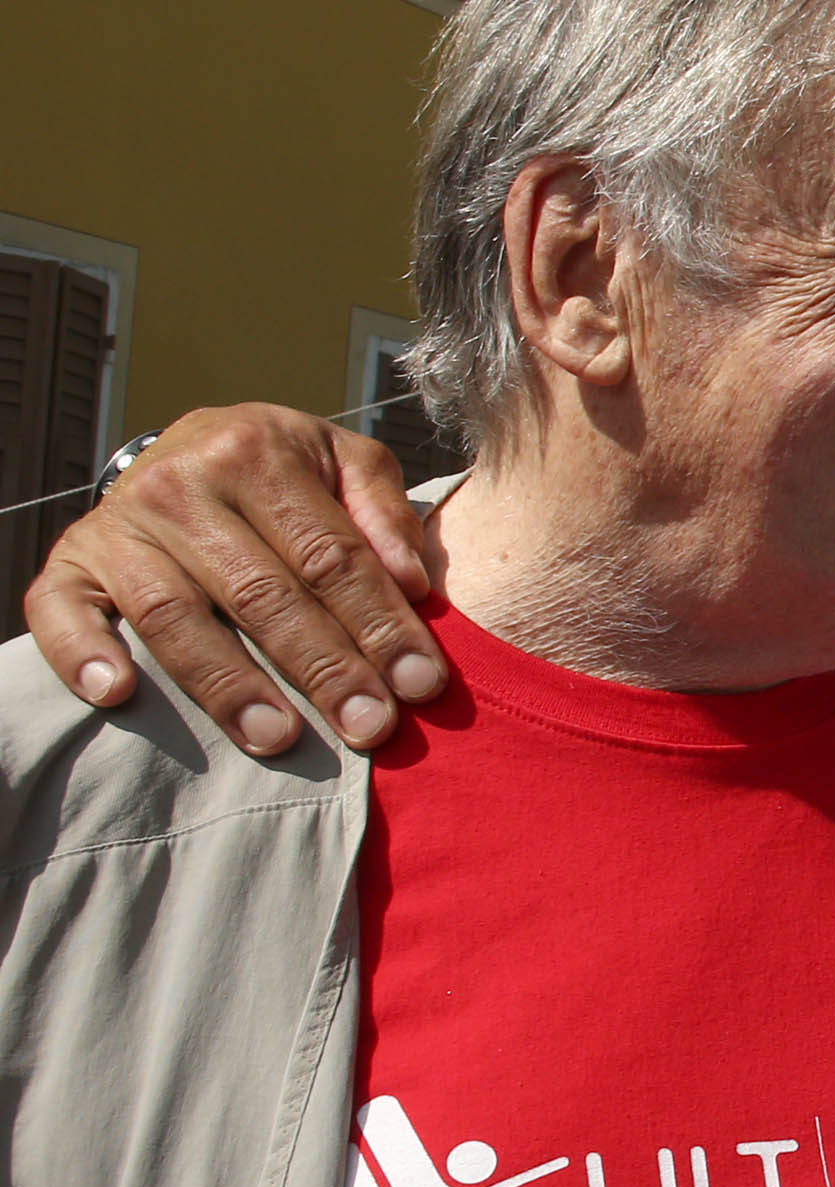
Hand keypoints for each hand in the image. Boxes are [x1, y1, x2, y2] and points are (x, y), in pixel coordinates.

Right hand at [26, 405, 440, 754]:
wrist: (189, 448)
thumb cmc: (284, 472)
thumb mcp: (346, 462)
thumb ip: (385, 514)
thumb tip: (412, 582)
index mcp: (255, 453)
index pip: (330, 556)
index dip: (381, 625)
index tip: (420, 685)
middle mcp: (179, 485)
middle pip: (262, 594)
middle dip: (324, 669)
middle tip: (369, 727)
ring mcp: (117, 526)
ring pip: (177, 617)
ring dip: (229, 686)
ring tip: (280, 739)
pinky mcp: (69, 562)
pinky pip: (61, 611)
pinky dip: (82, 653)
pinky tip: (118, 694)